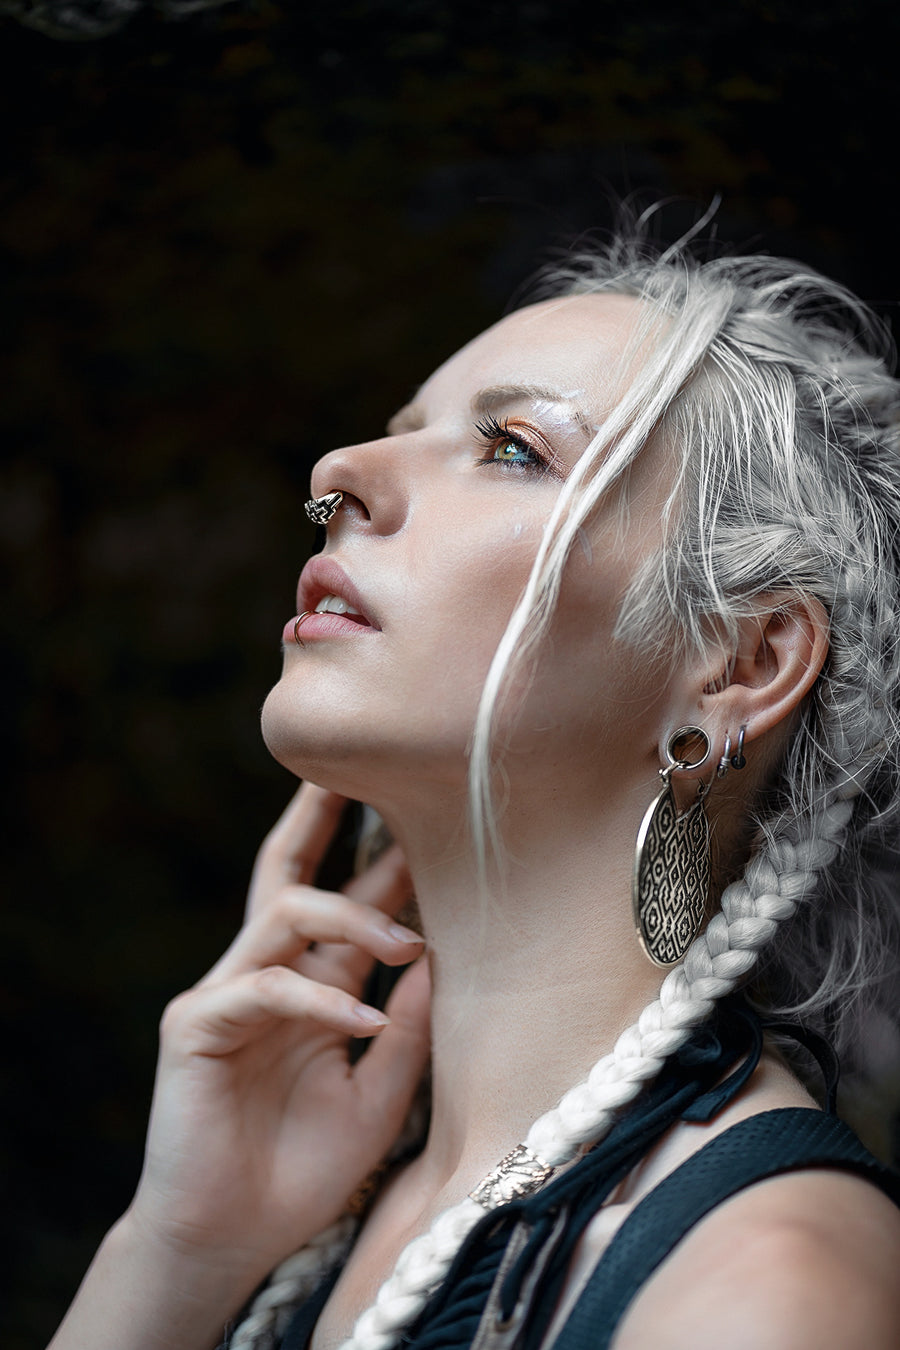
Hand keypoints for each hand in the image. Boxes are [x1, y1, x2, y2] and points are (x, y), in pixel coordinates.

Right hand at [129, 783, 429, 1284]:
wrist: (232, 1240)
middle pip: (289, 871)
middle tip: (362, 769)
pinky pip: (262, 987)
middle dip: (320, 815)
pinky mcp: (197, 1025)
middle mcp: (269, 974)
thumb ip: (405, 1029)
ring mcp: (228, 992)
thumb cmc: (304, 1168)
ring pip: (284, 913)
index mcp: (312, 985)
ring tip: (405, 947)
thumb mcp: (379, 1095)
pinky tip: (358, 1020)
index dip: (382, 857)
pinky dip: (315, 999)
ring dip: (350, 918)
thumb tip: (438, 957)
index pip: (345, 901)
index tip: (430, 814)